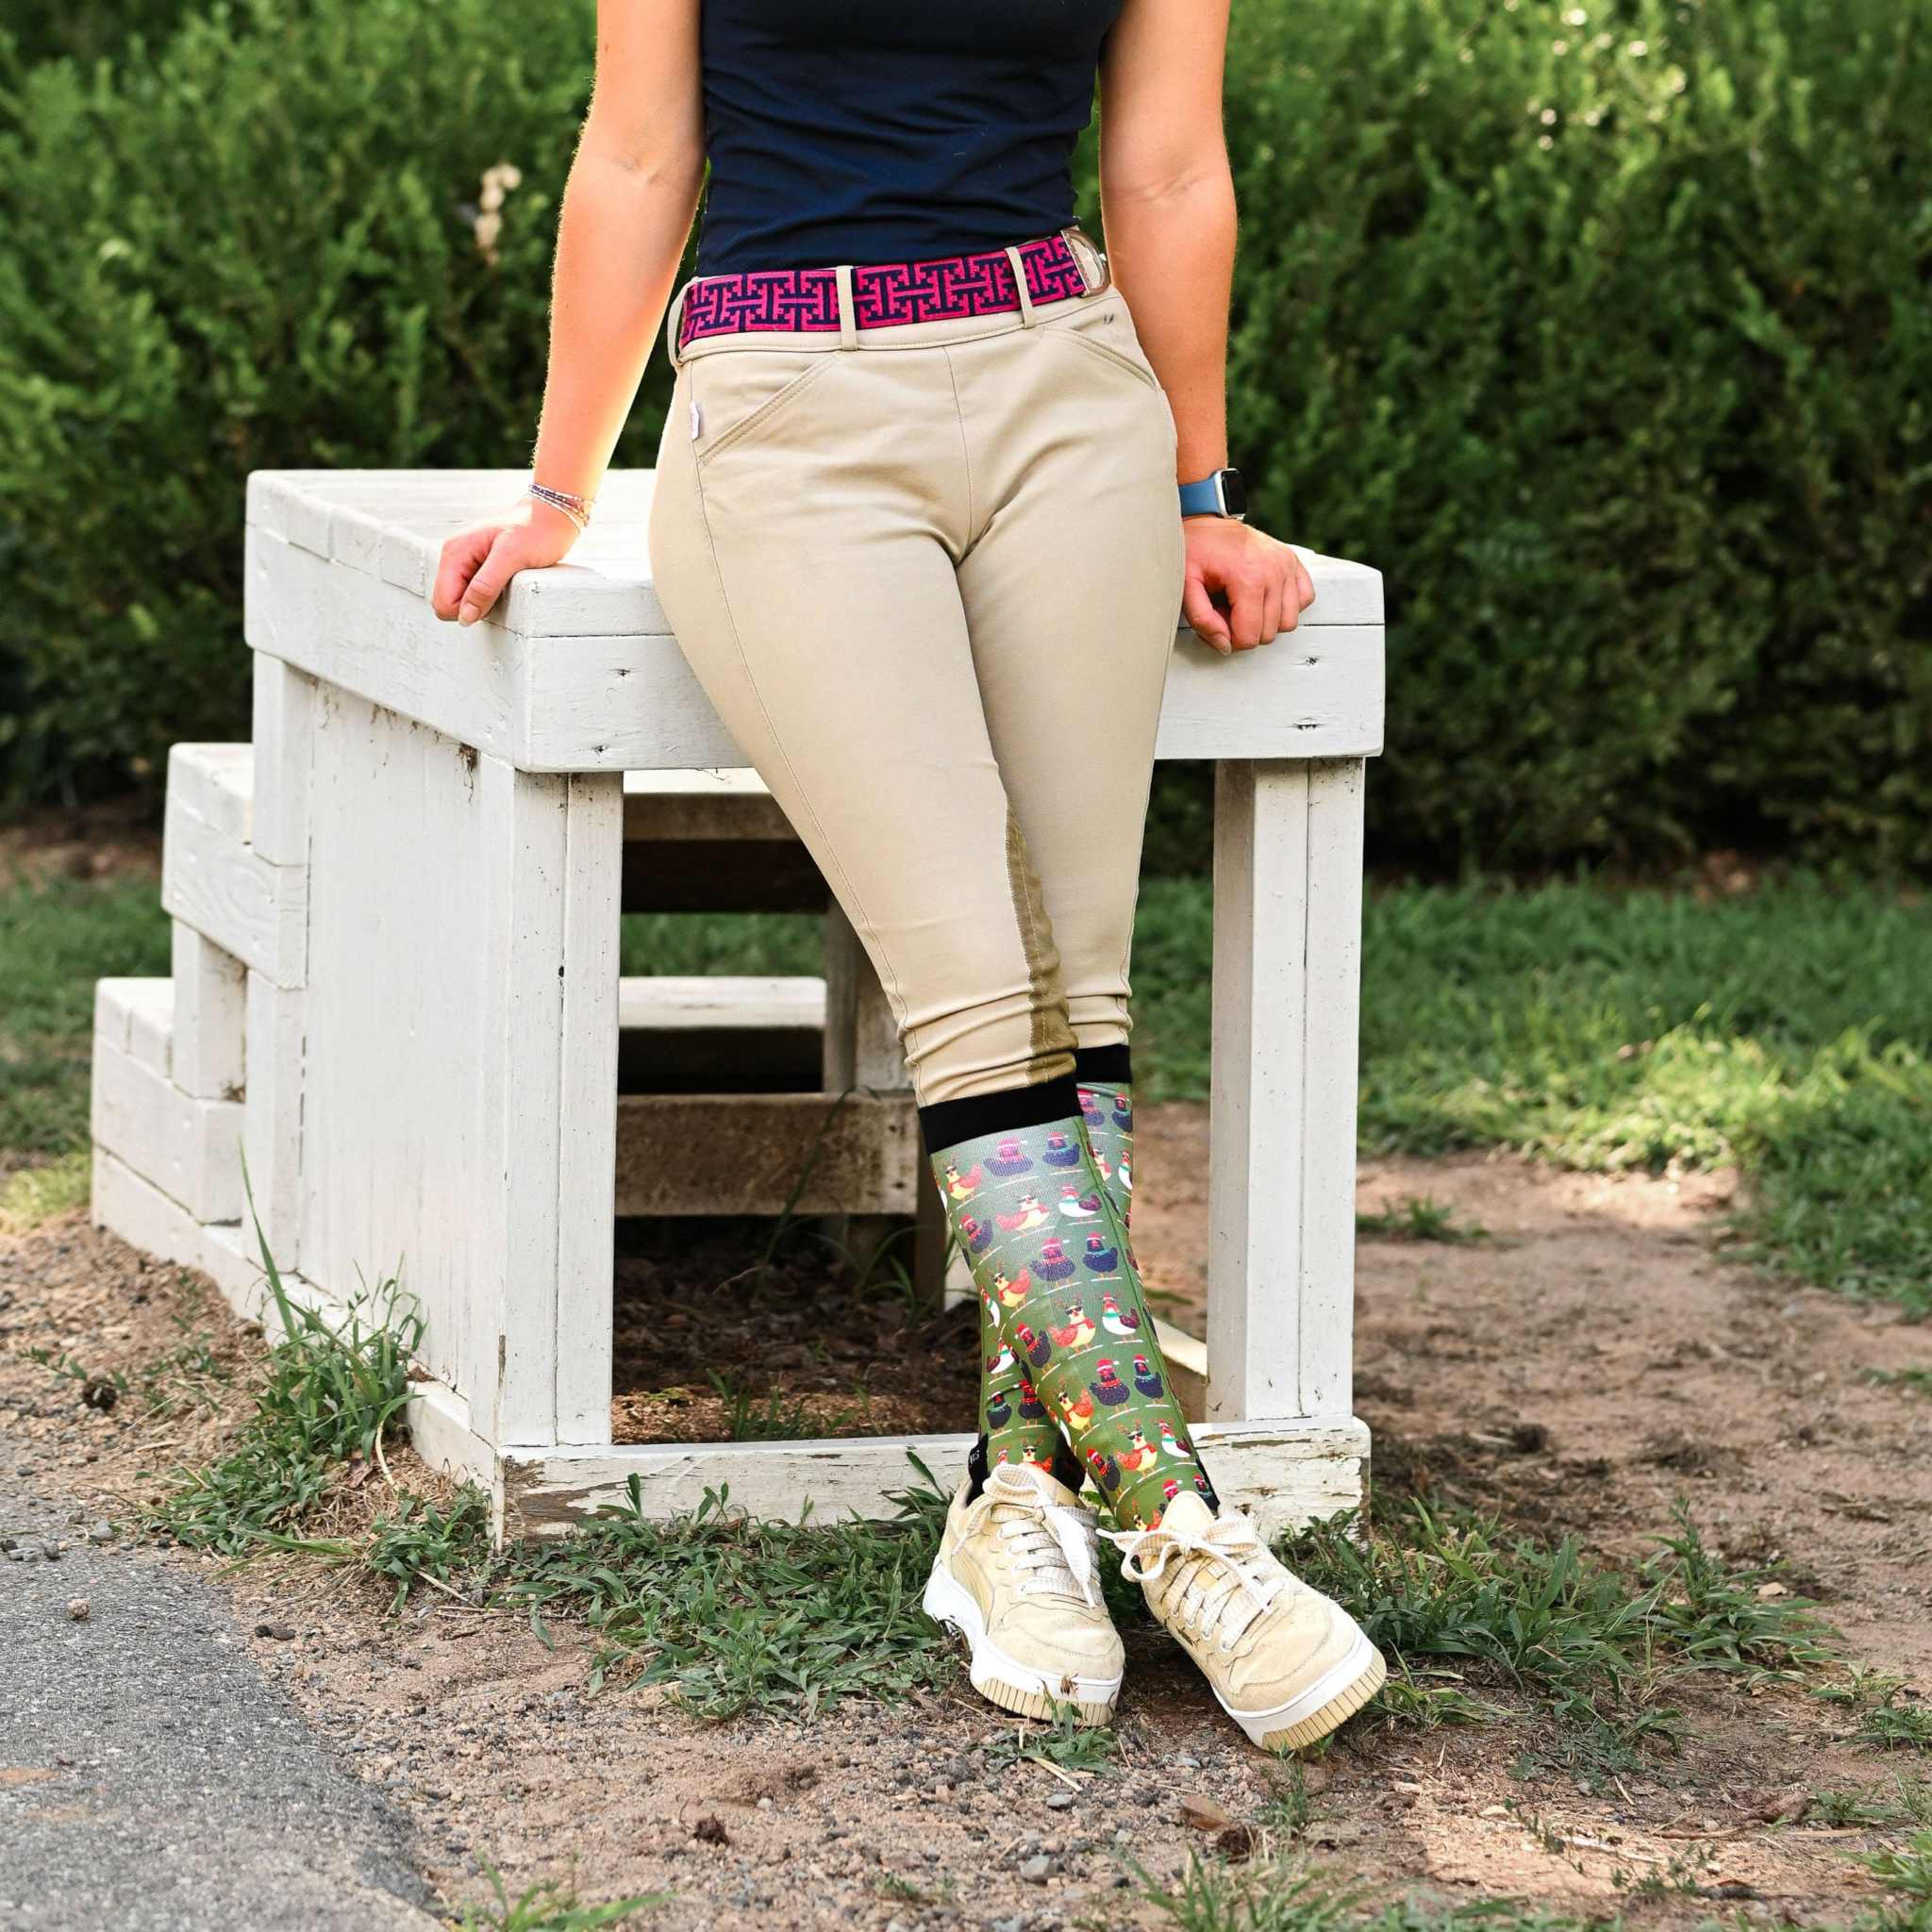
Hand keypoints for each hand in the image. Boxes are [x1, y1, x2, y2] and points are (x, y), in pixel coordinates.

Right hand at [430, 497, 581, 626]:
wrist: (551, 514)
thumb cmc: (535, 531)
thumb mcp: (512, 559)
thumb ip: (485, 587)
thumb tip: (465, 616)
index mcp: (455, 552)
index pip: (443, 602)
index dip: (469, 610)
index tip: (495, 596)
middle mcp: (454, 555)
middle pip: (449, 602)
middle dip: (475, 606)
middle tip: (503, 588)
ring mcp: (464, 560)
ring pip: (461, 599)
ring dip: (483, 600)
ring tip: (506, 581)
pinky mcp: (477, 564)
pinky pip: (474, 591)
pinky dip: (490, 594)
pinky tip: (506, 579)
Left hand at [1181, 517, 1316, 655]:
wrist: (1207, 521)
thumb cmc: (1196, 550)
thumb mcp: (1186, 585)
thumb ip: (1202, 619)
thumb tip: (1224, 645)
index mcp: (1248, 578)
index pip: (1250, 637)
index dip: (1230, 639)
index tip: (1217, 620)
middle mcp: (1274, 571)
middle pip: (1269, 633)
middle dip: (1246, 629)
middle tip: (1227, 610)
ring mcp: (1286, 565)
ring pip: (1288, 622)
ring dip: (1267, 622)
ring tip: (1245, 604)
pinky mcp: (1293, 561)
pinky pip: (1304, 599)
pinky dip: (1287, 606)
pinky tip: (1266, 598)